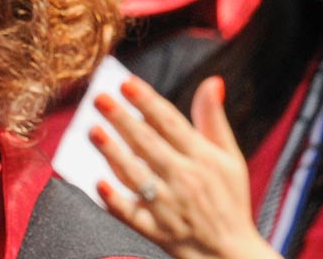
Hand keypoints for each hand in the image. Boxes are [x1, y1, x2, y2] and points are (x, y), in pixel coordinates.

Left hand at [91, 76, 278, 258]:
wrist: (229, 252)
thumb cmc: (229, 198)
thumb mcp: (230, 157)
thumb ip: (214, 120)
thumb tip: (211, 81)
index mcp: (203, 158)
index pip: (171, 123)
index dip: (148, 102)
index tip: (127, 83)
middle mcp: (186, 180)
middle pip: (148, 144)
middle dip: (123, 119)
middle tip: (99, 98)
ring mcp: (169, 207)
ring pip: (136, 175)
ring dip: (113, 153)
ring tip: (93, 131)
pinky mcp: (156, 230)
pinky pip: (131, 214)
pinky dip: (115, 200)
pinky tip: (98, 182)